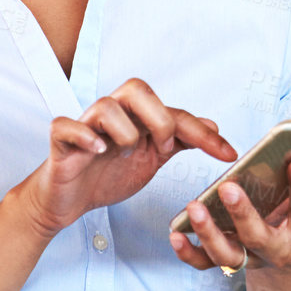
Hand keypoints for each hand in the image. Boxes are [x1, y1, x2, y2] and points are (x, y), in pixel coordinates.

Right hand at [21, 78, 236, 237]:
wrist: (71, 201)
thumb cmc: (108, 174)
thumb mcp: (151, 158)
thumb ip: (179, 139)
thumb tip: (212, 124)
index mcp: (136, 117)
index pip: (174, 113)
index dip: (203, 133)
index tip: (228, 154)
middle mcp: (112, 114)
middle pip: (137, 89)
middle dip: (159, 120)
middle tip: (162, 149)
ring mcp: (86, 126)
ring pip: (106, 106)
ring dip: (125, 133)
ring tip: (124, 156)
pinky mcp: (62, 142)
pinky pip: (67, 126)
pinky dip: (84, 136)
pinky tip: (98, 151)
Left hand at [169, 153, 290, 273]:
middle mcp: (278, 250)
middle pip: (258, 237)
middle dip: (243, 213)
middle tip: (228, 186)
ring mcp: (251, 259)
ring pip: (227, 254)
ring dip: (208, 233)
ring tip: (195, 207)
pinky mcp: (228, 261)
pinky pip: (204, 263)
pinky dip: (188, 252)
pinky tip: (175, 234)